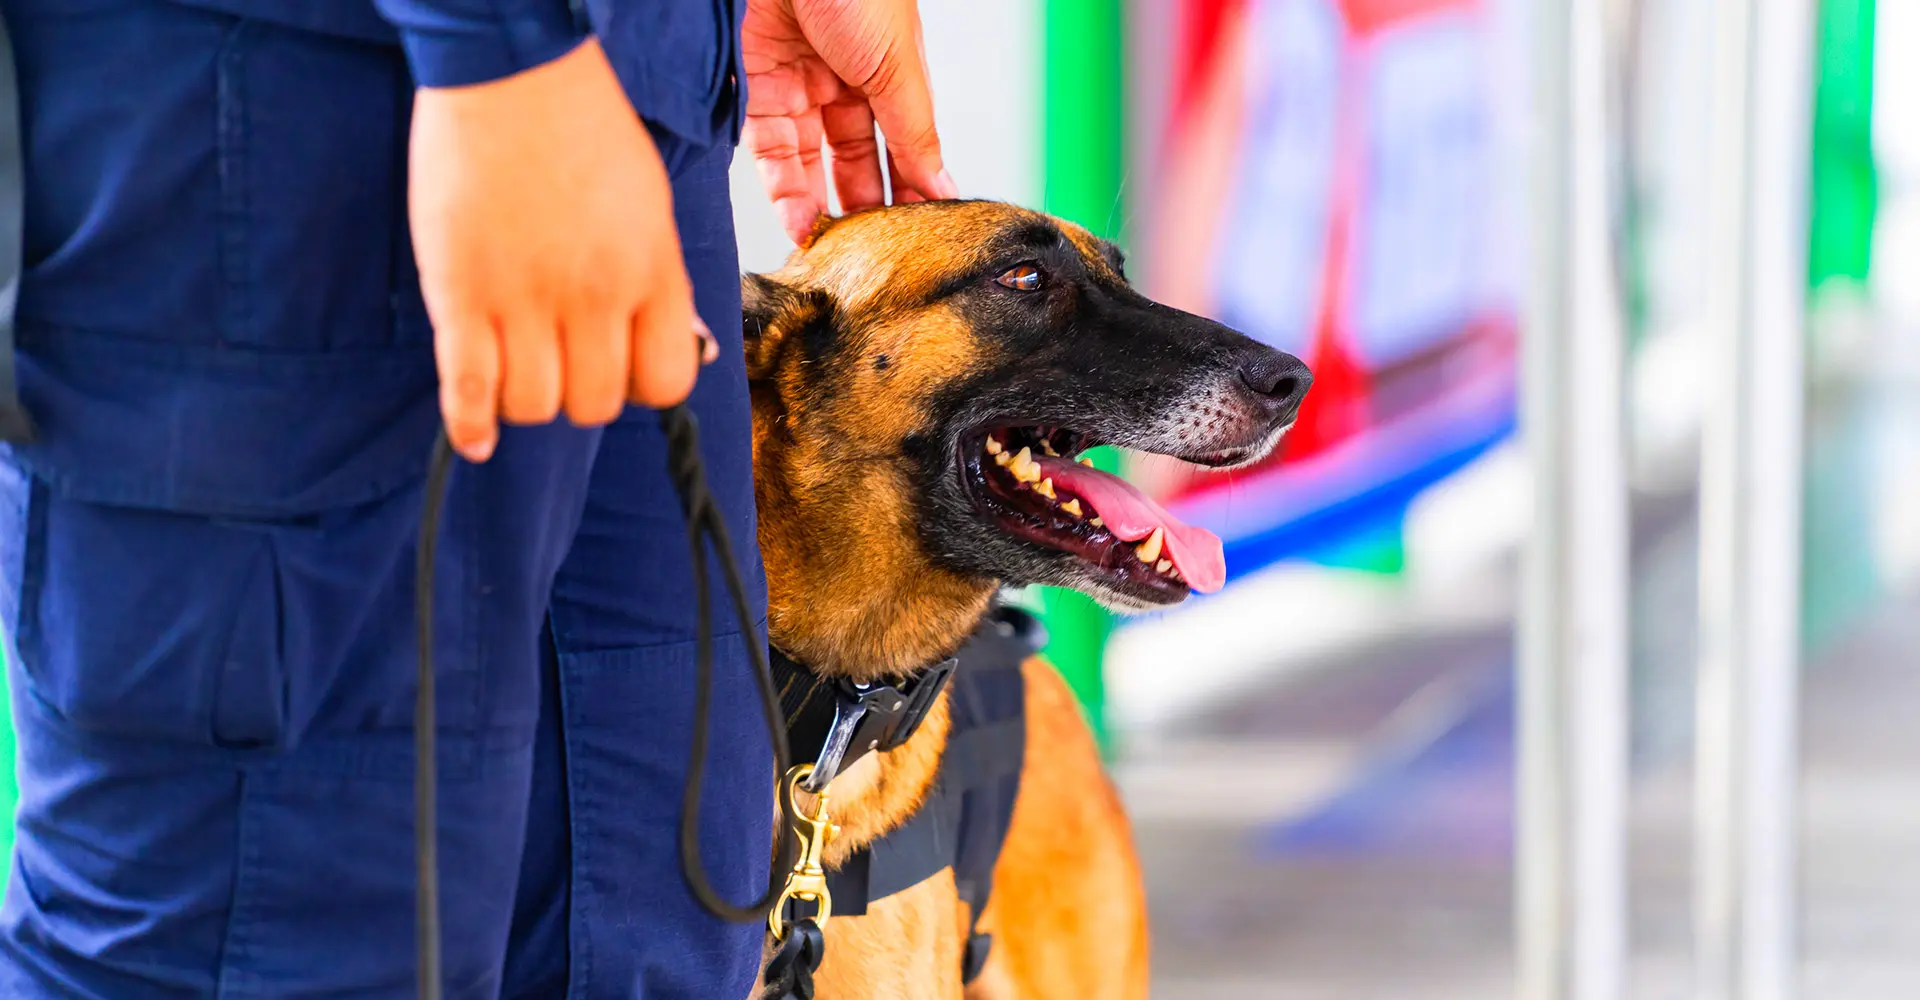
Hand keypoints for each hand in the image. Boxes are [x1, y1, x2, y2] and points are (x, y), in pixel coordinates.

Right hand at [407, 39, 707, 462]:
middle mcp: (596, 295)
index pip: (665, 383)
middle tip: (558, 357)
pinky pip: (469, 388)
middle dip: (578, 395)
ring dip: (524, 400)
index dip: (640, 387)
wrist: (511, 72)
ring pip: (534, 407)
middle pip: (595, 405)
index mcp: (652, 272)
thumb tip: (676, 346)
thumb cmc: (585, 133)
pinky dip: (470, 426)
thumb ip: (659, 281)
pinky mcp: (461, 292)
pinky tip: (475, 438)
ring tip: (514, 365)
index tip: (617, 364)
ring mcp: (526, 297)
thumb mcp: (650, 208)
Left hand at [743, 0, 958, 243]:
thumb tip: (942, 188)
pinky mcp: (755, 88)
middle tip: (873, 258)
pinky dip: (785, 191)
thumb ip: (915, 134)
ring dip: (823, 207)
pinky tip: (803, 225)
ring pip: (811, 161)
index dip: (909, 190)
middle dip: (864, 207)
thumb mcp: (898, 69)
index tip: (918, 239)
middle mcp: (844, 79)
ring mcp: (797, 83)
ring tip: (837, 255)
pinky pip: (771, 152)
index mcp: (890, 70)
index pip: (902, 144)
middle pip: (854, 157)